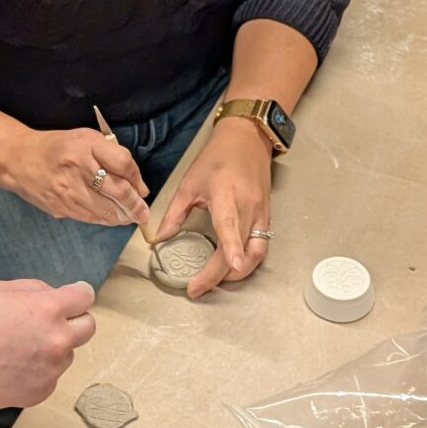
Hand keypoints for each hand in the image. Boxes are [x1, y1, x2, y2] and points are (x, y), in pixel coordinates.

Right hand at [0, 128, 150, 226]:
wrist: (18, 159)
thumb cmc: (57, 146)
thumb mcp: (85, 138)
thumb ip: (110, 154)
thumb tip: (136, 183)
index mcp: (86, 146)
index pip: (123, 163)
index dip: (137, 179)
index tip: (142, 189)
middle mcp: (78, 168)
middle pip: (118, 191)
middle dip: (136, 206)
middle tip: (144, 214)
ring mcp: (68, 191)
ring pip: (105, 210)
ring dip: (122, 217)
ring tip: (131, 218)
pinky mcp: (61, 207)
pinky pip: (90, 218)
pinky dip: (104, 220)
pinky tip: (111, 218)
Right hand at [0, 279, 96, 410]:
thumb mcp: (0, 289)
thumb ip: (36, 290)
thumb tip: (55, 296)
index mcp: (48, 310)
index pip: (85, 297)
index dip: (78, 295)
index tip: (72, 298)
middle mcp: (57, 341)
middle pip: (88, 328)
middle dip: (73, 322)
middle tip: (48, 323)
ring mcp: (51, 370)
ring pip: (67, 354)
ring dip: (53, 349)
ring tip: (19, 348)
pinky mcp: (41, 392)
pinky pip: (50, 376)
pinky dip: (39, 371)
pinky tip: (13, 366)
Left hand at [153, 119, 272, 298]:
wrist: (246, 140)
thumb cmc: (216, 158)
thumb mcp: (189, 183)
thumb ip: (174, 213)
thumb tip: (159, 239)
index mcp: (225, 194)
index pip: (229, 226)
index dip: (231, 248)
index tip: (229, 268)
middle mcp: (248, 206)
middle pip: (240, 249)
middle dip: (220, 275)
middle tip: (197, 288)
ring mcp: (261, 212)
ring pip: (256, 252)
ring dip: (238, 272)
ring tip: (215, 280)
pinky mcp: (267, 216)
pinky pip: (261, 245)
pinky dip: (248, 261)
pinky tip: (232, 267)